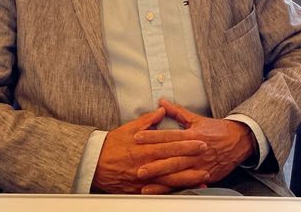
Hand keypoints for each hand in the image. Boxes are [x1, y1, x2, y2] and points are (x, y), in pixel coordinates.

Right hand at [92, 107, 209, 193]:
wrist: (94, 164)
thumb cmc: (112, 145)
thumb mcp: (129, 128)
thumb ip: (148, 120)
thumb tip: (162, 110)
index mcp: (144, 145)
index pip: (169, 142)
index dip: (186, 141)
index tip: (200, 139)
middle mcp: (146, 160)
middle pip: (172, 158)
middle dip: (191, 156)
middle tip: (206, 153)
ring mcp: (144, 176)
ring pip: (169, 177)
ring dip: (188, 176)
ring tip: (203, 174)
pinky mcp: (140, 188)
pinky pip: (160, 190)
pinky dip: (174, 190)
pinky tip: (185, 190)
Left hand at [133, 99, 254, 186]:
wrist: (239, 141)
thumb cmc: (216, 130)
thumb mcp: (196, 119)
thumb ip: (177, 111)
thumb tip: (161, 102)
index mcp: (192, 134)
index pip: (169, 136)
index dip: (152, 137)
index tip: (137, 137)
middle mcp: (195, 150)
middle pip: (172, 157)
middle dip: (154, 163)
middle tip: (138, 167)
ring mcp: (200, 164)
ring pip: (178, 173)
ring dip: (161, 178)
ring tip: (145, 182)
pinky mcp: (205, 176)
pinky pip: (188, 183)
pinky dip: (175, 187)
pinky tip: (164, 190)